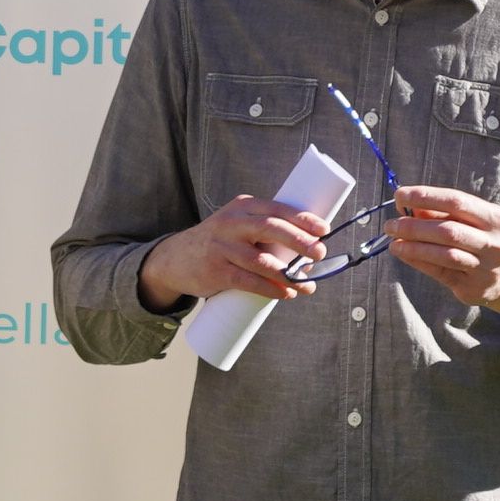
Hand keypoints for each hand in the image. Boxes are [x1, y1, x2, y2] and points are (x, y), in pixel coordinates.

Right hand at [137, 194, 330, 309]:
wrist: (175, 258)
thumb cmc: (220, 242)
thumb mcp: (238, 226)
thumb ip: (267, 235)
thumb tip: (307, 258)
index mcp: (242, 207)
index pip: (277, 209)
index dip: (302, 219)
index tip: (324, 230)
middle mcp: (231, 223)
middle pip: (271, 229)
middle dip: (299, 241)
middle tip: (320, 252)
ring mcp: (221, 247)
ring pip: (261, 260)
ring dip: (288, 274)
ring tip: (306, 285)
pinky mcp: (216, 271)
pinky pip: (248, 281)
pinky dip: (270, 289)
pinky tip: (285, 293)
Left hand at [390, 184, 499, 326]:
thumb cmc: (489, 240)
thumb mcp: (477, 222)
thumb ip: (445, 213)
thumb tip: (409, 206)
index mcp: (497, 219)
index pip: (457, 202)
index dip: (426, 196)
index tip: (400, 195)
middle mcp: (495, 244)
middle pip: (448, 231)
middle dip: (414, 226)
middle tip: (391, 225)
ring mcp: (486, 269)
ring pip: (444, 255)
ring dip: (413, 246)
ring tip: (393, 242)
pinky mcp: (473, 288)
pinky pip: (440, 273)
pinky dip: (418, 261)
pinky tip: (404, 253)